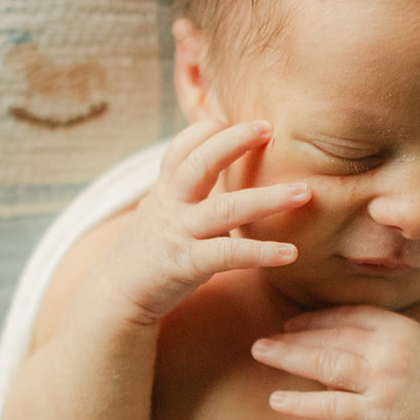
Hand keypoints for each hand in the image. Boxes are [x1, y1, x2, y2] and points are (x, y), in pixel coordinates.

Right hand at [107, 119, 310, 320]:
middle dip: (235, 142)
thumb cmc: (152, 254)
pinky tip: (291, 253)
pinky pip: (228, 255)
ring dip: (267, 199)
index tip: (246, 122)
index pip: (183, 148)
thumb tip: (226, 178)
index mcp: (165, 190)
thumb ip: (189, 195)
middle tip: (270, 128)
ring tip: (303, 193)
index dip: (210, 131)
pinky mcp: (185, 265)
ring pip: (225, 209)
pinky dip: (262, 253)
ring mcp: (178, 235)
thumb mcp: (164, 215)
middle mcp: (170, 206)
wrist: (117, 296)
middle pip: (201, 164)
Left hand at [251, 304, 419, 419]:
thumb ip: (375, 334)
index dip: (313, 319)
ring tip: (261, 354)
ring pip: (325, 363)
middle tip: (260, 341)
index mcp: (397, 327)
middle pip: (330, 337)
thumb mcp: (411, 343)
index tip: (288, 324)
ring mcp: (383, 382)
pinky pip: (330, 406)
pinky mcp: (377, 415)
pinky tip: (277, 400)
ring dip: (288, 357)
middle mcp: (388, 350)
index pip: (345, 316)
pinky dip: (300, 402)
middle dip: (292, 337)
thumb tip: (325, 332)